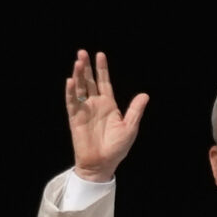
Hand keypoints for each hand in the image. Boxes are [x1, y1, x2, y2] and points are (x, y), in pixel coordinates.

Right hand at [65, 49, 148, 181]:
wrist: (102, 163)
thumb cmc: (117, 148)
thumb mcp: (130, 128)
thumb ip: (135, 111)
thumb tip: (145, 95)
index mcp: (109, 105)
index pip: (104, 82)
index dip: (102, 69)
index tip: (100, 55)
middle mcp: (95, 105)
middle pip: (89, 82)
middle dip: (87, 67)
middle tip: (82, 52)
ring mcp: (84, 110)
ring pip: (79, 88)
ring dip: (78, 75)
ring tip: (78, 61)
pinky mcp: (75, 118)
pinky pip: (72, 102)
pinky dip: (71, 92)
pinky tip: (71, 81)